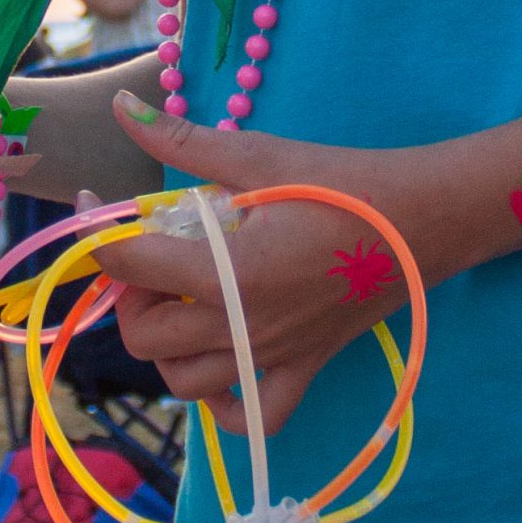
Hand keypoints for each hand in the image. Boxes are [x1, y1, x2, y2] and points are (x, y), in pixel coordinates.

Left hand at [92, 92, 419, 433]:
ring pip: (184, 383)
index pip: (130, 267)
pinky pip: (248, 417)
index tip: (98, 209)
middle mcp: (244, 326)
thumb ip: (184, 140)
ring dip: (166, 346)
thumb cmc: (341, 182)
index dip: (101, 238)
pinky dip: (221, 401)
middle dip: (132, 297)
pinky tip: (221, 359)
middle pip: (145, 338)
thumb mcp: (260, 155)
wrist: (423, 219)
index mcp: (228, 270)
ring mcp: (273, 357)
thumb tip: (123, 105)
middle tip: (153, 259)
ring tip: (182, 302)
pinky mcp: (302, 371)